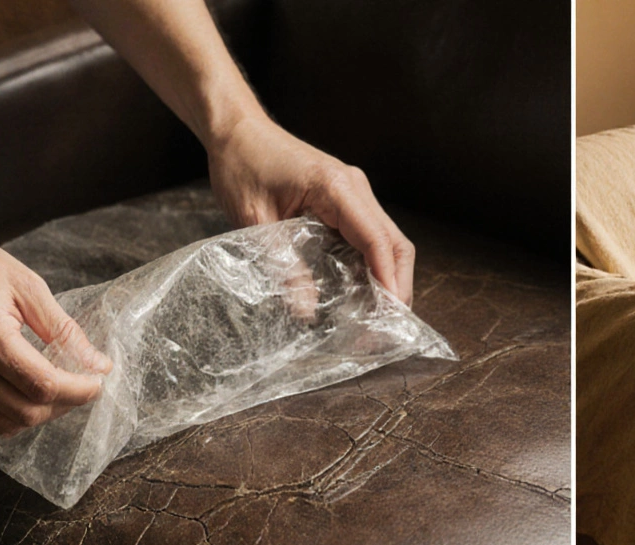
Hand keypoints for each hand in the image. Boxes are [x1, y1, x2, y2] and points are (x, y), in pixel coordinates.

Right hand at [0, 219, 111, 436]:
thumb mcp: (27, 286)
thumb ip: (64, 329)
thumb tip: (97, 363)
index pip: (42, 385)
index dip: (79, 390)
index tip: (98, 381)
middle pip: (25, 412)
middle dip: (64, 405)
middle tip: (82, 385)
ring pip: (2, 423)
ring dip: (39, 415)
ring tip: (59, 391)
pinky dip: (11, 413)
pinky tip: (27, 391)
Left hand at [207, 115, 415, 304]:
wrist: (235, 130)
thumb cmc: (241, 165)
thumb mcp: (255, 221)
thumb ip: (283, 266)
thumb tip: (306, 310)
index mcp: (337, 188)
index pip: (377, 239)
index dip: (389, 279)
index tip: (392, 312)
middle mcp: (355, 188)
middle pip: (395, 242)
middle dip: (398, 285)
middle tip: (389, 324)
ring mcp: (354, 192)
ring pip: (387, 240)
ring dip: (388, 277)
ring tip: (379, 314)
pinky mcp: (346, 199)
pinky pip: (370, 235)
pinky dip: (373, 265)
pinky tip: (363, 290)